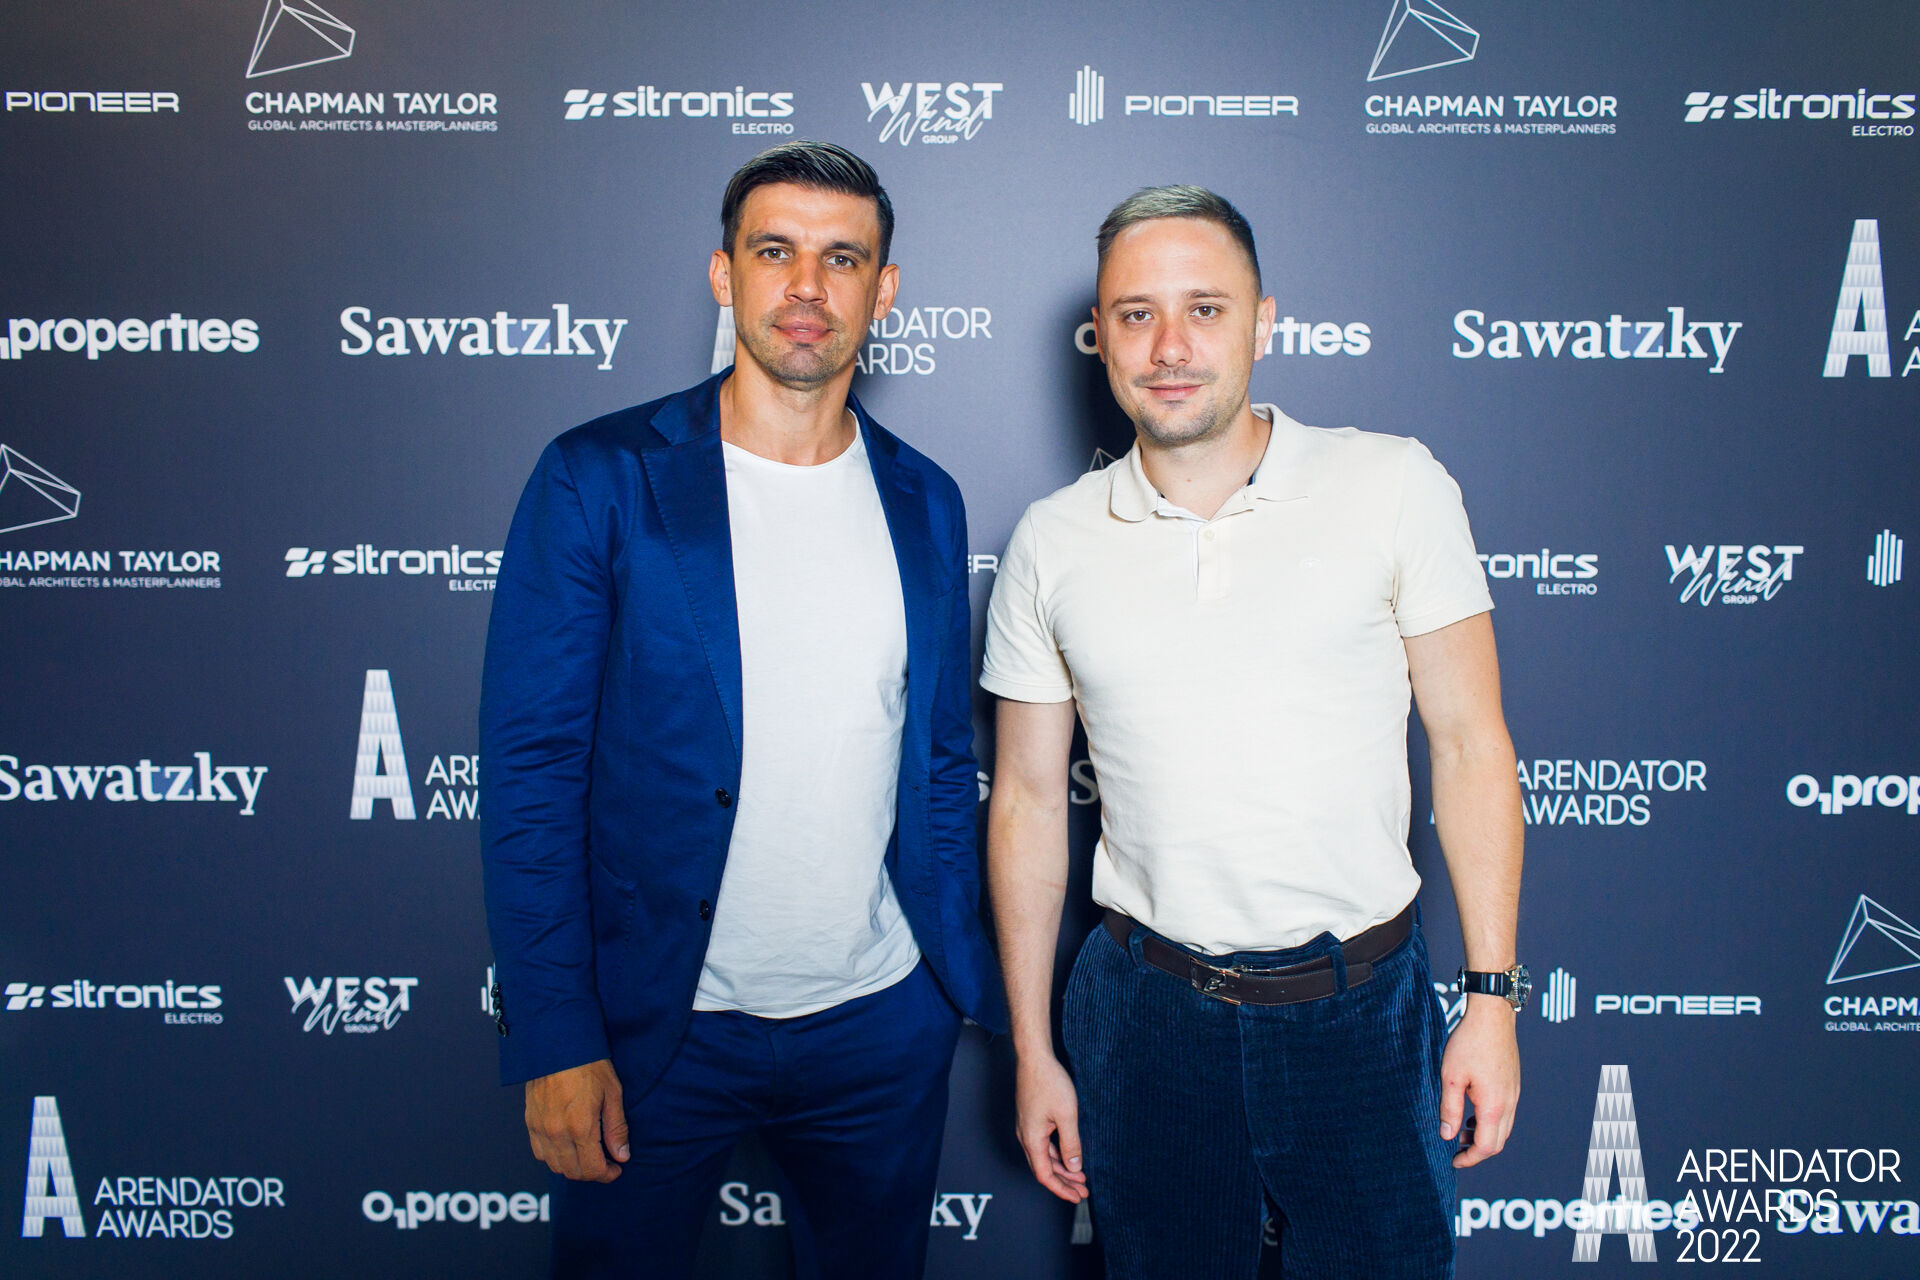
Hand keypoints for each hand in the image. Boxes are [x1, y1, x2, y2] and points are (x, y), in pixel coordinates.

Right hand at [525, 1059, 629, 1181]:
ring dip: (573, 1168)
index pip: (592, 1169)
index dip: (607, 1174)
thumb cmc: (589, 1064)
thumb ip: (616, 1128)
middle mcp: (557, 1132)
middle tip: (606, 1164)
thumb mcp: (612, 1093)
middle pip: (573, 1172)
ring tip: (588, 1156)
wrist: (557, 1044)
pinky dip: (554, 1158)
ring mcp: (540, 1129)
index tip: (616, 1169)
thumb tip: (622, 1155)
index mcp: (580, 1126)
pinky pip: (540, 1152)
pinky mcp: (530, 1122)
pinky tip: (567, 1147)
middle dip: (592, 1173)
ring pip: (555, 1166)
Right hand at [1015, 1053, 1088, 1201]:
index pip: (1045, 1175)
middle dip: (1064, 1182)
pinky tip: (1069, 1154)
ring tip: (1080, 1176)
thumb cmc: (1049, 1082)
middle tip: (1083, 1191)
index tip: (1077, 1198)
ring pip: (1043, 1157)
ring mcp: (1027, 1127)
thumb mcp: (1067, 1115)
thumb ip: (1071, 1144)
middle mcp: (1026, 1137)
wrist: (1034, 1057)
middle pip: (1043, 1169)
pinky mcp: (1031, 1119)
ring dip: (1062, 1168)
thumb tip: (1075, 1167)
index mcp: (1032, 1139)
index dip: (1061, 1189)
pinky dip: (1057, 1154)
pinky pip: (1043, 1144)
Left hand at [1440, 996, 1519, 1167]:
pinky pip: (1505, 1113)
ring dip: (1484, 1135)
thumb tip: (1447, 1135)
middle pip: (1498, 1141)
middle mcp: (1509, 1102)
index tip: (1455, 1161)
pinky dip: (1490, 1121)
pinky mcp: (1513, 1083)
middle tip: (1456, 1149)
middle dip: (1477, 1150)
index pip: (1487, 1147)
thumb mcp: (1450, 1076)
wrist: (1492, 1015)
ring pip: (1503, 1127)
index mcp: (1494, 1105)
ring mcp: (1514, 1093)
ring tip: (1461, 1130)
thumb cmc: (1469, 1042)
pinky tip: (1473, 1112)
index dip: (1470, 1159)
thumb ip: (1449, 1109)